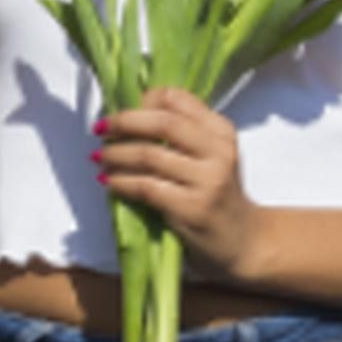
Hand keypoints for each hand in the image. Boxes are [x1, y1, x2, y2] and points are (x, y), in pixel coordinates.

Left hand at [97, 88, 267, 283]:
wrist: (243, 242)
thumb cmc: (216, 195)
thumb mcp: (209, 156)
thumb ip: (181, 132)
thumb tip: (130, 112)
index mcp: (221, 130)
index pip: (177, 98)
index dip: (143, 100)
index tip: (122, 111)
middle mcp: (218, 151)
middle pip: (163, 122)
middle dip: (124, 121)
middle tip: (101, 128)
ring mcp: (207, 180)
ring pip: (149, 154)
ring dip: (116, 154)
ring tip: (99, 156)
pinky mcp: (192, 208)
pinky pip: (146, 187)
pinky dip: (120, 181)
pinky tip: (109, 181)